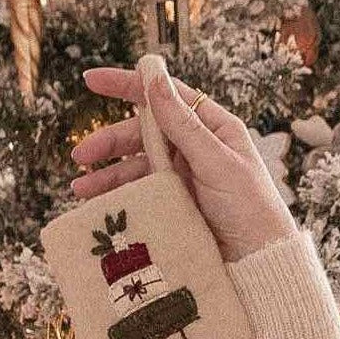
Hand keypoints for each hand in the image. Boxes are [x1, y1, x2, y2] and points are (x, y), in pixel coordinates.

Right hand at [72, 64, 297, 262]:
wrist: (259, 260)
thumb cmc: (250, 207)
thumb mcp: (216, 162)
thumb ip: (183, 124)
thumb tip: (154, 78)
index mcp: (211, 127)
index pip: (164, 95)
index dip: (126, 85)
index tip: (91, 80)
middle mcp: (194, 148)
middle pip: (142, 134)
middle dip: (109, 142)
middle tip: (80, 156)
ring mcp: (184, 177)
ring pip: (136, 167)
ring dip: (108, 175)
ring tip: (81, 189)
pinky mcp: (176, 204)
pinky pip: (141, 194)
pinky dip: (119, 197)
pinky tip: (99, 205)